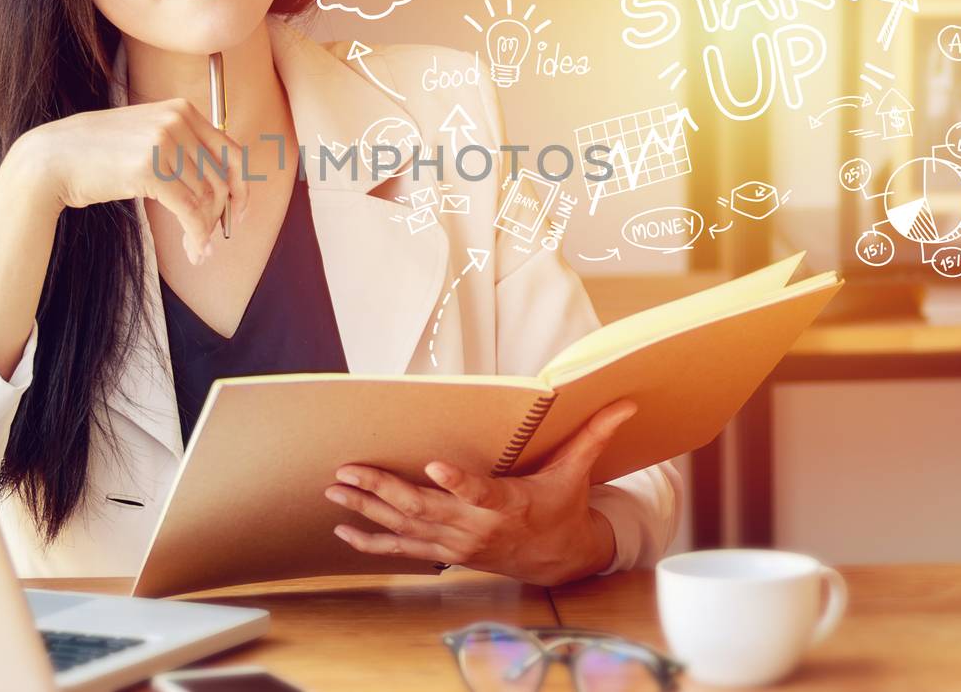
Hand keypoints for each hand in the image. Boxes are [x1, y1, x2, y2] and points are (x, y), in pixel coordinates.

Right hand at [19, 98, 247, 264]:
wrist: (50, 160)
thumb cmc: (95, 154)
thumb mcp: (145, 136)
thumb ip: (181, 148)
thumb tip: (219, 186)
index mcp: (181, 109)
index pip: (231, 151)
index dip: (241, 187)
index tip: (238, 212)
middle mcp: (177, 120)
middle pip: (222, 177)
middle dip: (223, 214)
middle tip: (216, 239)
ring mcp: (164, 143)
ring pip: (207, 197)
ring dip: (206, 230)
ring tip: (199, 250)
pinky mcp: (151, 170)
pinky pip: (190, 210)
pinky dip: (197, 234)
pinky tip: (193, 249)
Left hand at [324, 398, 637, 585]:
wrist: (557, 558)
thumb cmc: (561, 505)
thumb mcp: (576, 471)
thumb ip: (593, 434)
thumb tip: (625, 402)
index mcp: (508, 504)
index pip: (480, 493)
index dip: (457, 483)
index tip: (433, 467)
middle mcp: (476, 527)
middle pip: (425, 509)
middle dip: (383, 490)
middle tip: (350, 470)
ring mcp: (456, 543)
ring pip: (405, 528)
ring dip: (367, 509)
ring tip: (335, 489)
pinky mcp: (445, 552)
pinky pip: (402, 551)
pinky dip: (371, 544)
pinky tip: (342, 532)